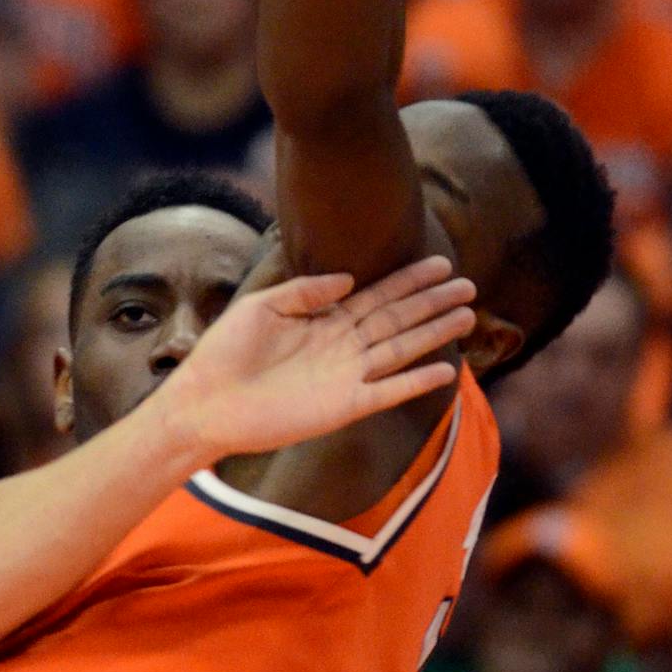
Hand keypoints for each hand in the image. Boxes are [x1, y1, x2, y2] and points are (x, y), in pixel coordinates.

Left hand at [152, 256, 475, 465]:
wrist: (203, 403)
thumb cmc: (224, 354)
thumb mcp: (262, 308)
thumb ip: (305, 291)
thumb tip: (349, 279)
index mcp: (323, 322)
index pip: (376, 296)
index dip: (408, 281)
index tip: (439, 264)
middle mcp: (340, 348)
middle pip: (397, 320)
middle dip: (432, 303)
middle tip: (468, 286)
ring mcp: (344, 378)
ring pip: (400, 351)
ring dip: (432, 335)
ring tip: (466, 316)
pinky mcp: (342, 407)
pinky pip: (387, 393)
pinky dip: (414, 383)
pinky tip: (445, 371)